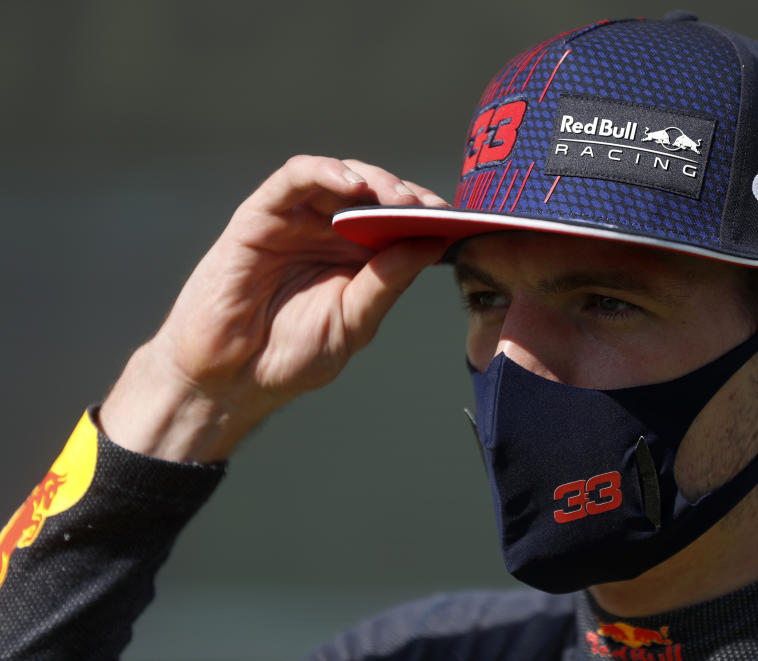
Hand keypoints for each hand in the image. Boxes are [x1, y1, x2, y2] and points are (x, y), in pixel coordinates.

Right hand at [99, 156, 446, 461]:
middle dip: (407, 196)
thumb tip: (431, 244)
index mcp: (357, 258)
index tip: (459, 221)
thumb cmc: (289, 355)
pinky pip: (294, 179)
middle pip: (375, 194)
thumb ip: (386, 282)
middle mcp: (329, 233)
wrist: (227, 380)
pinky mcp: (260, 216)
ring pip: (340, 178)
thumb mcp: (352, 321)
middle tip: (431, 206)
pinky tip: (352, 183)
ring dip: (373, 180)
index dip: (428, 217)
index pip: (399, 223)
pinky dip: (324, 171)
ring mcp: (295, 222)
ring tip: (398, 197)